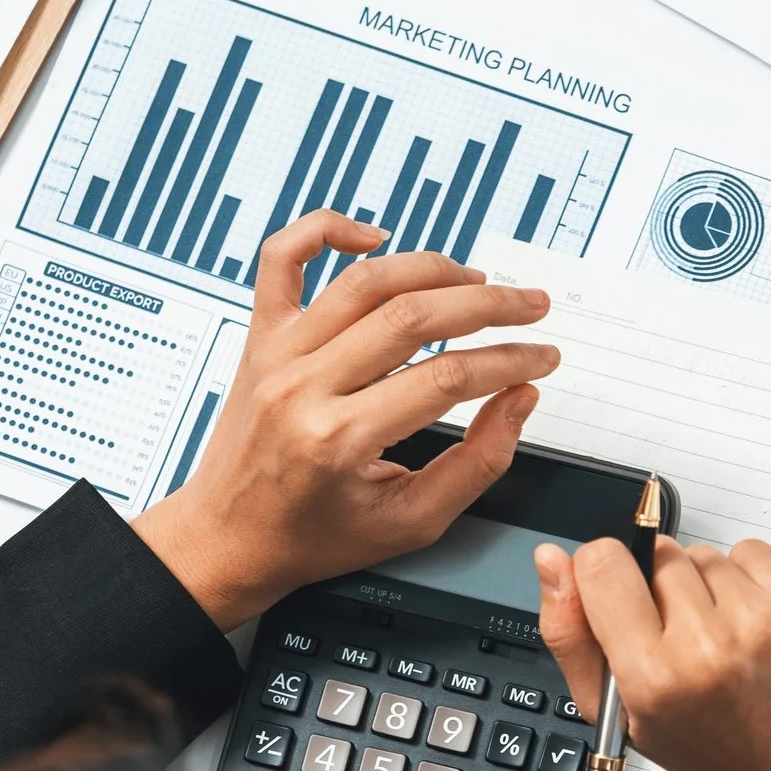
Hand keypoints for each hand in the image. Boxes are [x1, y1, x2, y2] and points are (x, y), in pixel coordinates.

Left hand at [135, 211, 559, 627]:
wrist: (228, 540)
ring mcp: (277, 354)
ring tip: (475, 281)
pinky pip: (282, 258)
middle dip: (488, 306)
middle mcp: (304, 387)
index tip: (542, 358)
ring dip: (431, 269)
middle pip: (412, 317)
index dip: (509, 361)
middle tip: (531, 307)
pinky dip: (325, 230)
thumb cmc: (313, 537)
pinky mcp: (259, 338)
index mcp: (341, 440)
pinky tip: (373, 237)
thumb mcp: (411, 522)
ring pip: (364, 280)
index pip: (447, 377)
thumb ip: (477, 463)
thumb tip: (520, 397)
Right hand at [537, 535, 770, 770]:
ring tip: (721, 642)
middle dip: (660, 592)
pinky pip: (751, 550)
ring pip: (704, 554)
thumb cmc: (704, 750)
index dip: (604, 575)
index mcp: (656, 676)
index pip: (604, 566)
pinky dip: (747, 579)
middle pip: (657, 557)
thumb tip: (553, 560)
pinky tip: (751, 626)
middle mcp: (712, 644)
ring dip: (705, 589)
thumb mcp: (615, 712)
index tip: (618, 596)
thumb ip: (570, 634)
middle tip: (681, 644)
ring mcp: (766, 619)